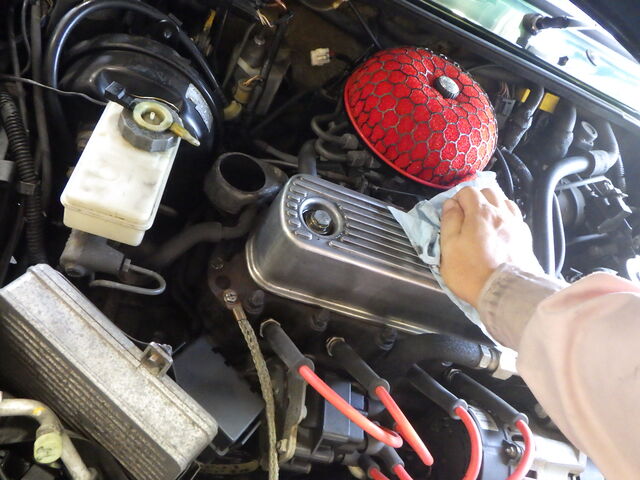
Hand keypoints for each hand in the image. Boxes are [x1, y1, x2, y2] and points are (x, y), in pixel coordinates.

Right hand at [440, 186, 542, 307]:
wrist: (506, 293)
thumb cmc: (471, 271)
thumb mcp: (449, 247)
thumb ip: (449, 221)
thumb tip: (451, 204)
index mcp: (480, 212)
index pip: (468, 191)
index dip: (457, 199)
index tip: (452, 213)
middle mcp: (501, 213)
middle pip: (489, 192)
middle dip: (476, 198)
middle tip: (466, 215)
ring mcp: (516, 225)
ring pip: (505, 202)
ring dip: (493, 206)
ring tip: (484, 221)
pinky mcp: (526, 238)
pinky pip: (515, 218)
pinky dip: (506, 218)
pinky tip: (500, 231)